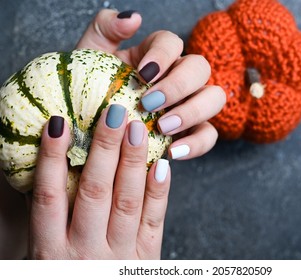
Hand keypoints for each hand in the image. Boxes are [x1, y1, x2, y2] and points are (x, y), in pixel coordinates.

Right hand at [30, 107, 170, 258]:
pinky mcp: (146, 260)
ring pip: (126, 201)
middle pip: (94, 191)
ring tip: (136, 129)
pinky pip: (154, 221)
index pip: (48, 197)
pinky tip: (162, 165)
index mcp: (50, 250)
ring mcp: (119, 257)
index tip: (58, 124)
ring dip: (132, 162)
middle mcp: (84, 252)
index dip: (52, 159)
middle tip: (113, 113)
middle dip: (104, 149)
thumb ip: (50, 220)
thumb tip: (52, 170)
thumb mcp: (44, 257)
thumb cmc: (66, 275)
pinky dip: (158, 192)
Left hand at [76, 9, 225, 159]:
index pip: (172, 42)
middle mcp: (179, 77)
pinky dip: (196, 144)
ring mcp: (190, 104)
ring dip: (192, 111)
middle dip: (179, 85)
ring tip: (163, 127)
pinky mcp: (193, 132)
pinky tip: (172, 151)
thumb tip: (133, 19)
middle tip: (150, 103)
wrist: (90, 130)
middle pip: (200, 68)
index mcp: (156, 56)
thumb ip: (106, 28)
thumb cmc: (93, 91)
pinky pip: (208, 135)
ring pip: (214, 98)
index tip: (143, 74)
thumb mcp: (91, 57)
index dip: (163, 55)